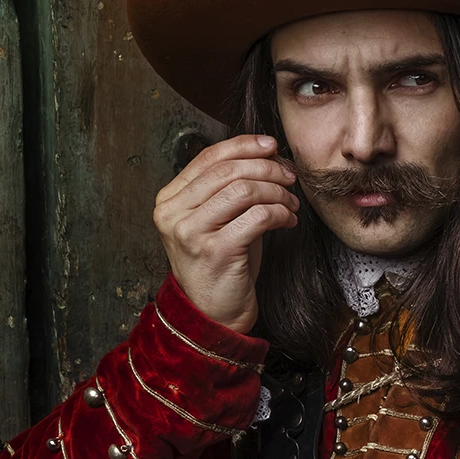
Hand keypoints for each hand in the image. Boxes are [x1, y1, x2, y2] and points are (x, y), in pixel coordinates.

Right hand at [153, 134, 299, 333]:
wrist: (212, 313)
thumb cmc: (219, 264)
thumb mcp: (215, 219)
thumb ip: (226, 187)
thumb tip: (264, 154)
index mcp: (169, 200)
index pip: (208, 158)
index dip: (243, 146)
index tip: (270, 146)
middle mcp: (174, 214)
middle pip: (228, 171)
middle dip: (266, 168)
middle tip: (289, 176)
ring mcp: (192, 232)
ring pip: (244, 190)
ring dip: (276, 192)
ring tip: (290, 203)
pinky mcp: (216, 251)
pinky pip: (257, 216)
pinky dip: (280, 213)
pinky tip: (288, 220)